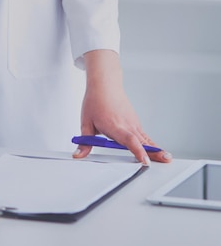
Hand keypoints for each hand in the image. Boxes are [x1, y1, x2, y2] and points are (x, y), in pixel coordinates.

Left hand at [72, 50, 171, 164]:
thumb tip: (78, 155)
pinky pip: (145, 136)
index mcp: (114, 125)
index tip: (144, 160)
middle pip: (142, 141)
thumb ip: (85, 142)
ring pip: (146, 139)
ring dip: (156, 149)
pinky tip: (159, 153)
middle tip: (166, 161)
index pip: (128, 139)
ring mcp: (133, 123)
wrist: (105, 85)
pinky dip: (152, 144)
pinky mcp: (135, 123)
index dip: (137, 150)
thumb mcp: (86, 122)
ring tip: (167, 159)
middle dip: (154, 152)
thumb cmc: (95, 101)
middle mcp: (126, 124)